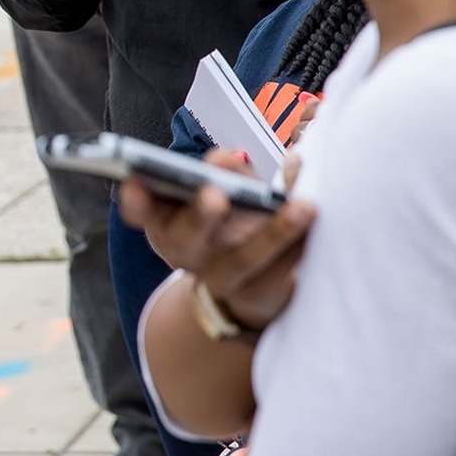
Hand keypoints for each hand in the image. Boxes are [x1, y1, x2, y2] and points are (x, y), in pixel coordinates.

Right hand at [116, 147, 314, 330]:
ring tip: (303, 207)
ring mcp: (222, 280)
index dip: (135, 200)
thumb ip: (225, 172)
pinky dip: (303, 247)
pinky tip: (320, 222)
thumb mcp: (222, 191)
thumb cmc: (230, 223)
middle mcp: (186, 254)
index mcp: (165, 223)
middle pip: (187, 239)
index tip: (135, 180)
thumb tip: (228, 159)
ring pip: (243, 261)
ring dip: (273, 233)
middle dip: (199, 216)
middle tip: (214, 194)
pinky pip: (282, 274)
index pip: (140, 212)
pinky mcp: (261, 296)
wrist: (248, 288)